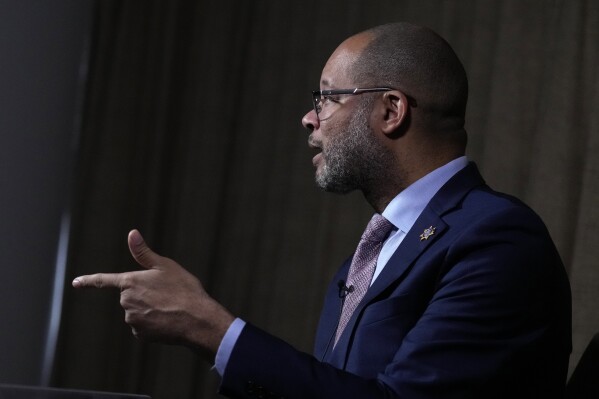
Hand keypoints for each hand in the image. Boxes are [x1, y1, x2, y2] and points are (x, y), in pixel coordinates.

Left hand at [72, 229, 234, 360]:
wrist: (196, 319)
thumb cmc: (183, 289)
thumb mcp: (165, 266)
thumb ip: (144, 252)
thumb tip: (132, 233)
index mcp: (130, 281)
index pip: (103, 280)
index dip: (88, 281)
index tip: (75, 283)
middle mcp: (126, 301)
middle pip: (130, 296)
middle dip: (144, 294)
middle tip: (166, 294)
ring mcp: (131, 319)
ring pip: (137, 311)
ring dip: (150, 309)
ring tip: (170, 307)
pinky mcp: (140, 334)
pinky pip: (143, 326)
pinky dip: (153, 323)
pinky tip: (168, 320)